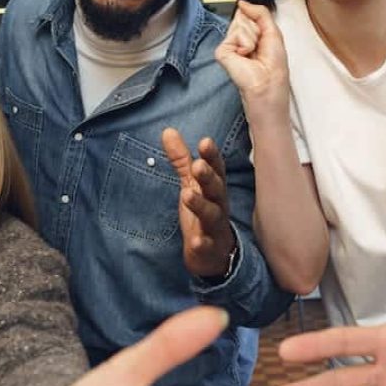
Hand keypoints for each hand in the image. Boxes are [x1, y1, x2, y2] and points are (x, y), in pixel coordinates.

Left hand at [162, 128, 237, 278]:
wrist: (214, 255)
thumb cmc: (204, 213)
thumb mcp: (191, 183)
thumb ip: (182, 160)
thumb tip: (168, 130)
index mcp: (214, 188)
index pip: (216, 169)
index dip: (212, 156)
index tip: (205, 141)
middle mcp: (218, 205)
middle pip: (216, 189)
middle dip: (209, 177)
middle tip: (198, 165)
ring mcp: (215, 228)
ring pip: (212, 215)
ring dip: (201, 205)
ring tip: (187, 195)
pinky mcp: (209, 249)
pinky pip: (207, 246)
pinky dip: (202, 243)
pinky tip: (195, 241)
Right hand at [214, 1, 289, 111]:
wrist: (268, 84)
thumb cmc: (274, 67)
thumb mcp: (273, 32)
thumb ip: (260, 13)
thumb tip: (243, 3)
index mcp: (251, 35)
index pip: (249, 13)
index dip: (257, 18)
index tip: (263, 35)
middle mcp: (238, 39)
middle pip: (244, 16)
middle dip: (256, 29)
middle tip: (259, 47)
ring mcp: (229, 45)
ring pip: (240, 24)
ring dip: (252, 37)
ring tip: (253, 53)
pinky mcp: (222, 51)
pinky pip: (234, 35)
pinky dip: (245, 44)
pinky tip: (245, 56)